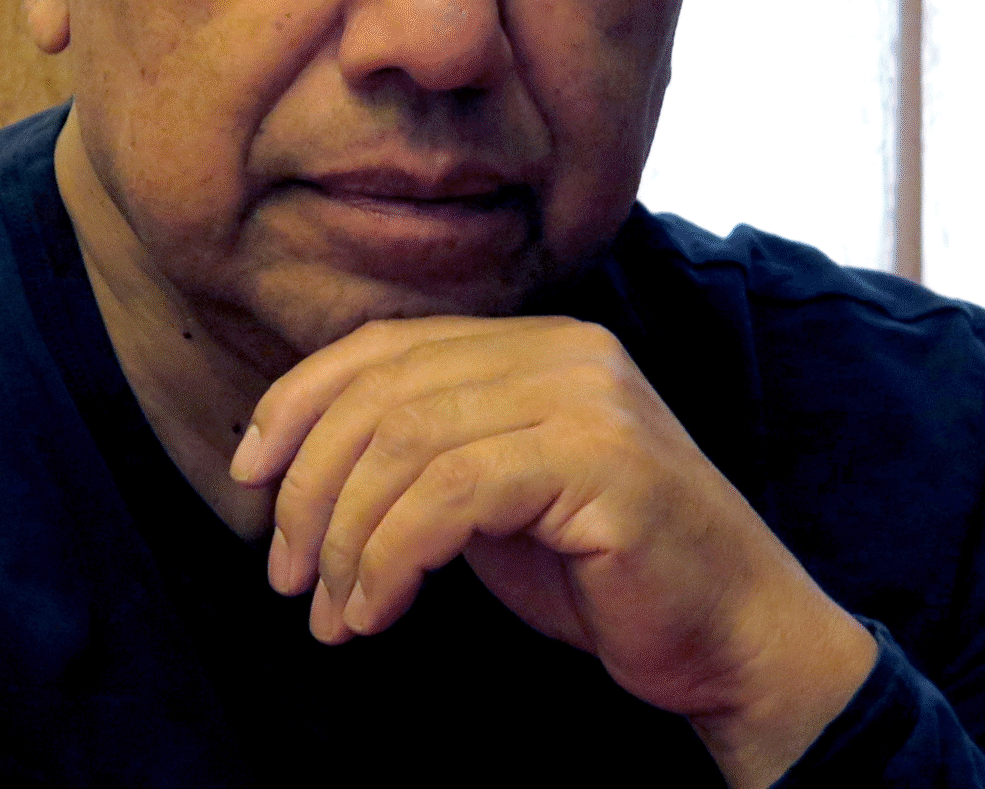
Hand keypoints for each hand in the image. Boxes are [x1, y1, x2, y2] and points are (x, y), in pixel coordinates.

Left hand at [225, 315, 877, 787]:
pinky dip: (390, 558)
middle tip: (285, 575)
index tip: (248, 474)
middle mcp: (565, 351)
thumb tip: (296, 466)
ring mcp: (589, 401)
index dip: (299, 400)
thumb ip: (426, 458)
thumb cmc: (610, 581)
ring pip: (407, 445)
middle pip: (384, 392)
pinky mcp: (602, 464)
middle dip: (309, 486)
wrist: (736, 641)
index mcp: (539, 343)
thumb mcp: (497, 501)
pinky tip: (376, 612)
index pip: (386, 345)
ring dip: (345, 539)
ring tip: (333, 613)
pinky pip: (451, 496)